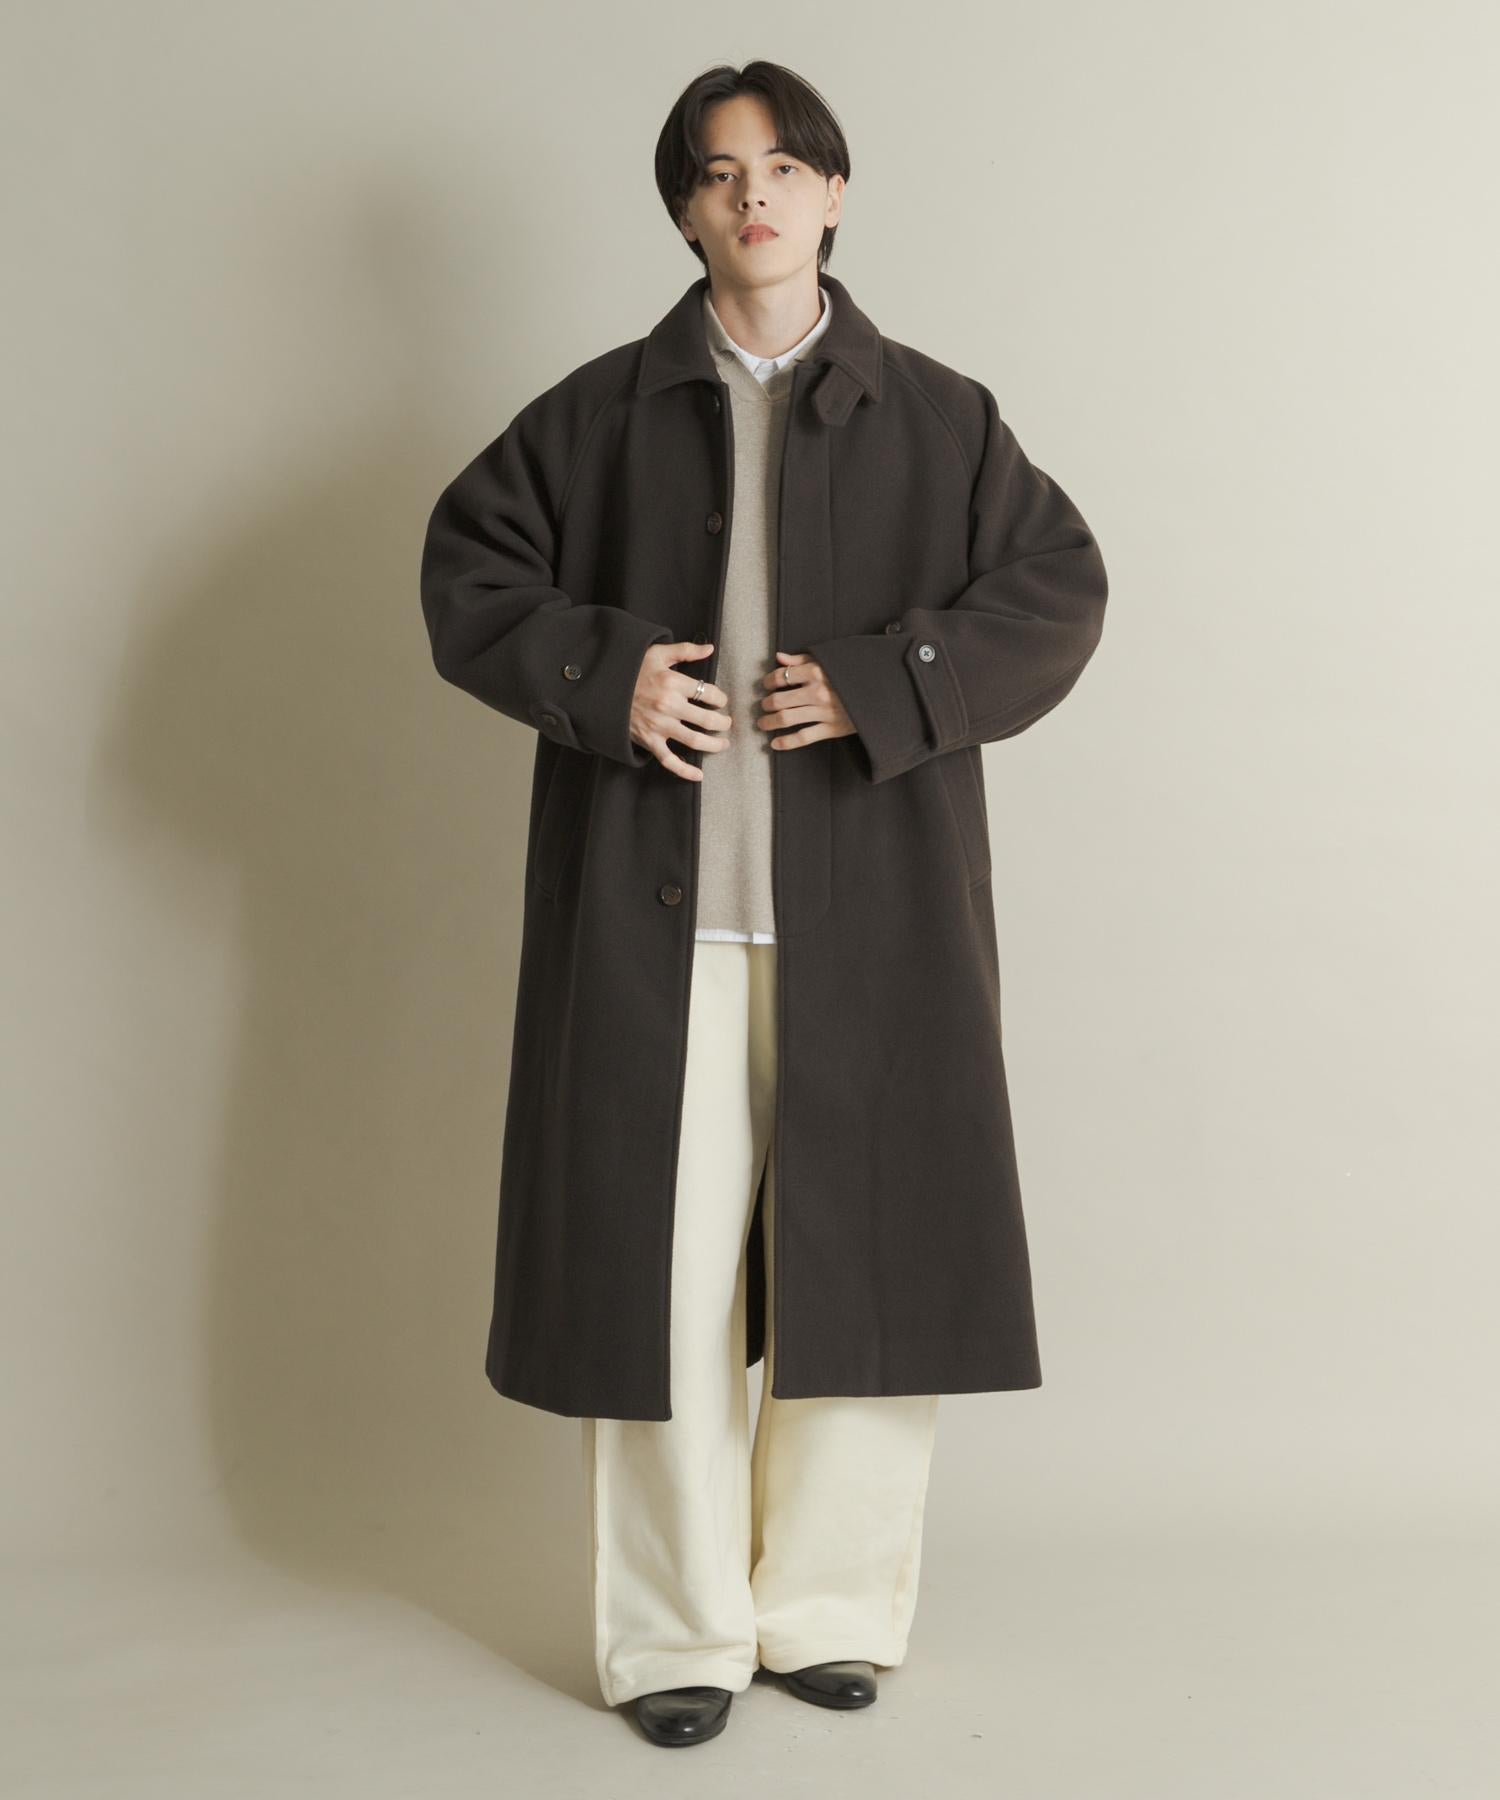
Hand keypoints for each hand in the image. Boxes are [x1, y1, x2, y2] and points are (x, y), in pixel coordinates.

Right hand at [630, 641, 731, 780]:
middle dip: (723, 723)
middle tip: (726, 723)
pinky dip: (685, 770)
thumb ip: (686, 650)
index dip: (720, 698)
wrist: (603, 687)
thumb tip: (710, 648)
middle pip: (707, 720)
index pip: (709, 693)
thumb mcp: (658, 653)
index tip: (720, 701)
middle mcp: (669, 706)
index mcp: (673, 682)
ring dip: (714, 745)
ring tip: (723, 744)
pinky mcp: (649, 741)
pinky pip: (670, 760)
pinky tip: (698, 775)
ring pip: (695, 741)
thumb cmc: (632, 669)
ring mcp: (659, 726)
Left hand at [757, 651, 854, 749]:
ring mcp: (823, 712)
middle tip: (763, 706)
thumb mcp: (827, 661)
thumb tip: (779, 657)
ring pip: (786, 719)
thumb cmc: (849, 675)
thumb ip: (801, 660)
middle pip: (779, 700)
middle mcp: (817, 692)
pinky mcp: (831, 729)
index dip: (768, 682)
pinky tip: (775, 743)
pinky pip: (803, 737)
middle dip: (766, 704)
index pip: (781, 677)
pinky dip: (786, 742)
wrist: (877, 693)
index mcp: (815, 672)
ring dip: (769, 722)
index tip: (766, 685)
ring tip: (763, 723)